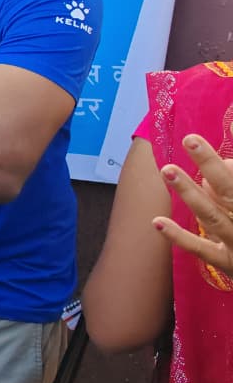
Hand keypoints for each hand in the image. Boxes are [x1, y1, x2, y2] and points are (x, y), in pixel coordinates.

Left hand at [154, 132, 232, 277]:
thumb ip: (230, 176)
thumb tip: (216, 161)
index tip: (231, 120)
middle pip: (230, 188)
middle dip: (210, 163)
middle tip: (189, 139)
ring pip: (210, 214)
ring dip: (189, 192)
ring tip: (167, 170)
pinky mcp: (226, 262)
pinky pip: (200, 247)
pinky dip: (179, 236)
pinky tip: (157, 221)